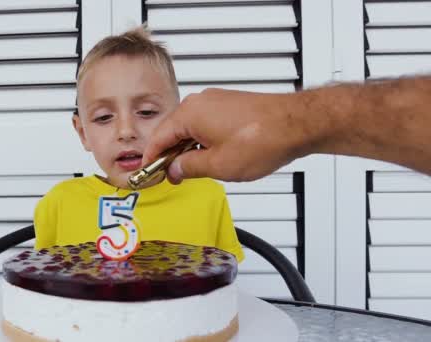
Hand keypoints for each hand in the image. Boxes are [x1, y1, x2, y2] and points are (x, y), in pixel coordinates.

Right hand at [143, 88, 316, 182]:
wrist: (299, 124)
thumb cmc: (264, 139)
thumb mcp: (218, 165)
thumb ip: (189, 168)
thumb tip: (175, 169)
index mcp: (190, 114)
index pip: (159, 138)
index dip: (151, 159)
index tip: (149, 172)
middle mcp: (200, 102)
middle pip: (173, 130)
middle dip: (171, 155)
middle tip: (172, 176)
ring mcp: (216, 101)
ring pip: (191, 127)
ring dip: (189, 148)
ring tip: (194, 170)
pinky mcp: (230, 104)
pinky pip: (206, 122)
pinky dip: (203, 139)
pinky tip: (212, 155)